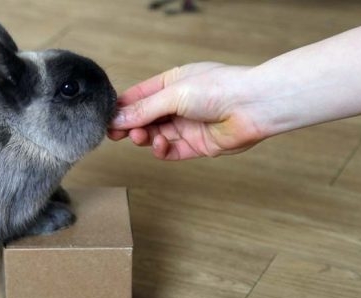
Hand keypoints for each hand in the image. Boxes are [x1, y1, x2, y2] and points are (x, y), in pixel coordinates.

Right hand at [109, 63, 267, 159]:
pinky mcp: (196, 145)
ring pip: (155, 135)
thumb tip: (116, 120)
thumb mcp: (173, 94)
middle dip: (130, 126)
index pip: (139, 97)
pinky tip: (160, 145)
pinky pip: (172, 151)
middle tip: (116, 134)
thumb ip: (144, 109)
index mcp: (172, 83)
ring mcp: (187, 125)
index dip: (123, 109)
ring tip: (140, 137)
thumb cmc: (218, 89)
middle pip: (145, 118)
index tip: (107, 119)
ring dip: (145, 138)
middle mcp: (178, 104)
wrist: (253, 106)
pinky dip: (162, 150)